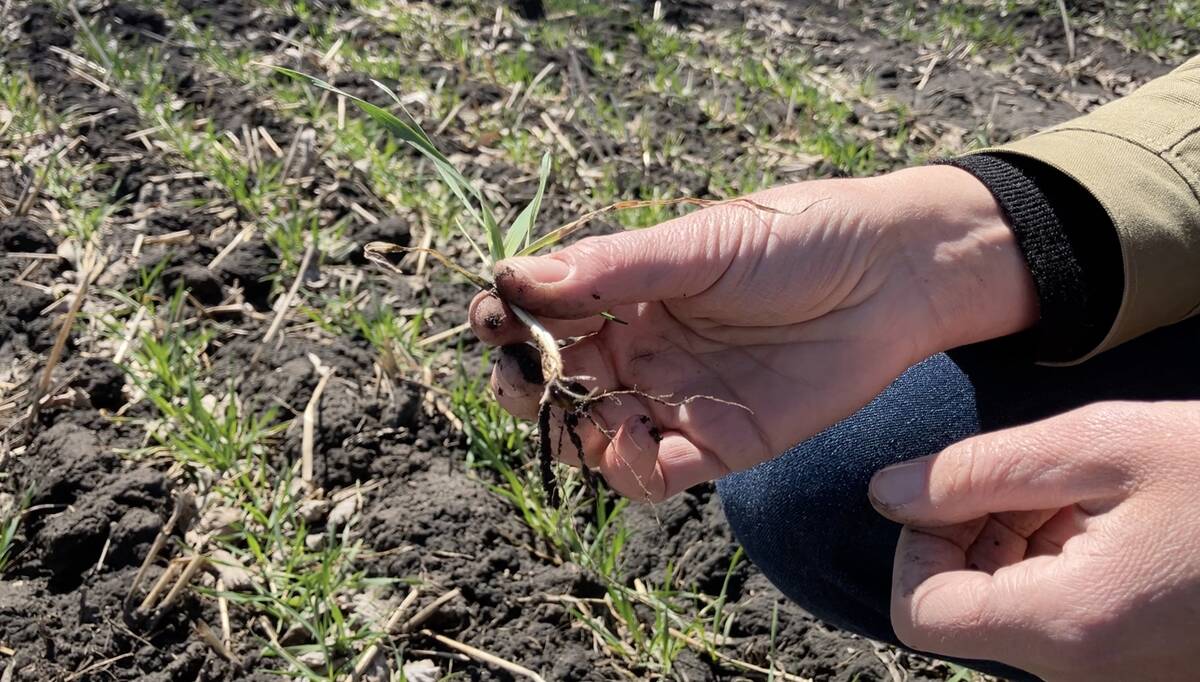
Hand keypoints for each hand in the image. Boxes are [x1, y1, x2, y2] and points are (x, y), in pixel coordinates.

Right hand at [470, 166, 1036, 499]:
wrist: (894, 276)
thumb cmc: (797, 237)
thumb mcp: (701, 243)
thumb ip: (613, 266)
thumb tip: (514, 277)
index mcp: (625, 291)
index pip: (541, 316)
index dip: (508, 323)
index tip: (494, 321)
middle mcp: (640, 348)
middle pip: (556, 386)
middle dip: (528, 390)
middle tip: (530, 382)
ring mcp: (677, 398)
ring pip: (596, 437)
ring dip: (578, 438)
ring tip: (598, 421)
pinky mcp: (720, 443)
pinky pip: (657, 473)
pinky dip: (636, 473)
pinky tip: (643, 450)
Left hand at [870, 401, 1199, 680]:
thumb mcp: (1100, 447)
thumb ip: (977, 472)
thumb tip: (884, 494)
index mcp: (1063, 625)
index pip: (918, 612)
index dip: (915, 545)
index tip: (959, 491)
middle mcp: (1078, 668)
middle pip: (959, 607)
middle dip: (969, 533)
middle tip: (1031, 474)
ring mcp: (1108, 668)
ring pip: (1004, 605)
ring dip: (1014, 539)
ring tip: (1080, 488)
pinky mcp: (1131, 653)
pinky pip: (1053, 611)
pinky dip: (1053, 557)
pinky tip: (1103, 513)